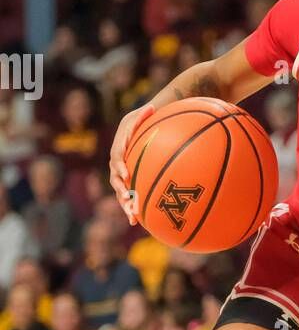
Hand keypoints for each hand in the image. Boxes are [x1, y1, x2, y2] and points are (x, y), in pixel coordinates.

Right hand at [109, 103, 154, 224]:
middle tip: (127, 200)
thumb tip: (151, 107)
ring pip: (121, 192)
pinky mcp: (131, 182)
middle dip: (121, 191)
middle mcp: (118, 163)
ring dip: (126, 205)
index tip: (125, 173)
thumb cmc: (146, 119)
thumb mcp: (144, 113)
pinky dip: (134, 208)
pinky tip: (139, 222)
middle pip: (116, 179)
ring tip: (133, 217)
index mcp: (119, 147)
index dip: (120, 166)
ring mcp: (123, 174)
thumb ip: (145, 115)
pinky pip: (131, 196)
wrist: (144, 128)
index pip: (117, 157)